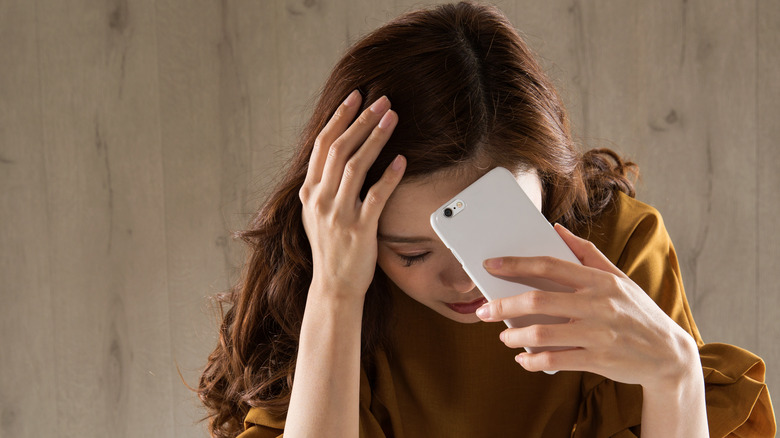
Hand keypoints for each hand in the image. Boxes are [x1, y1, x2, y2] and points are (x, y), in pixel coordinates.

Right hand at [299, 91, 405, 298]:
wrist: (334, 285)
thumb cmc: (331, 248)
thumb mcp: (315, 213)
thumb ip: (321, 185)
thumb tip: (335, 154)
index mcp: (309, 192)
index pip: (322, 144)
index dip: (339, 117)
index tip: (355, 97)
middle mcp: (320, 199)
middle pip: (339, 148)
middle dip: (361, 120)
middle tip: (382, 100)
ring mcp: (339, 214)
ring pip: (356, 165)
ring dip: (376, 138)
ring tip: (392, 118)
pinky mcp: (360, 229)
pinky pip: (376, 196)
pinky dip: (390, 175)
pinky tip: (402, 160)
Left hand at [476, 224, 699, 388]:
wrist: (670, 355)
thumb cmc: (638, 312)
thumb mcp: (619, 278)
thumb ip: (587, 253)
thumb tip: (556, 228)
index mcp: (600, 280)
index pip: (550, 265)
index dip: (516, 264)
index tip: (491, 265)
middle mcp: (599, 304)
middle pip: (538, 300)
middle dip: (503, 305)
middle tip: (484, 310)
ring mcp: (599, 333)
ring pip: (543, 333)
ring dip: (515, 336)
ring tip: (504, 336)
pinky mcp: (599, 360)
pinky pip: (556, 360)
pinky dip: (533, 360)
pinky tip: (524, 358)